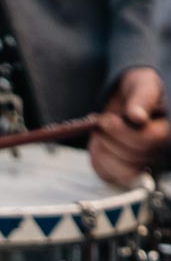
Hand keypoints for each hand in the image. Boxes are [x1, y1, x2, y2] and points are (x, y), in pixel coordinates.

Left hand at [91, 67, 169, 184]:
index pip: (150, 140)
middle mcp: (160, 151)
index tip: (107, 119)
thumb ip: (142, 98)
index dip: (123, 133)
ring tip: (99, 131)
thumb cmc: (139, 90)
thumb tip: (137, 116)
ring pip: (121, 172)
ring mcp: (144, 165)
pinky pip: (108, 175)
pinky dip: (97, 158)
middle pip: (133, 158)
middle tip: (101, 121)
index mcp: (168, 129)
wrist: (127, 100)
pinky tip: (99, 142)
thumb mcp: (143, 84)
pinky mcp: (125, 173)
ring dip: (102, 150)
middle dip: (110, 139)